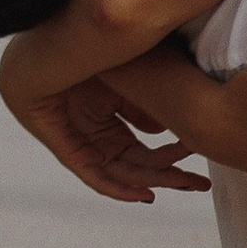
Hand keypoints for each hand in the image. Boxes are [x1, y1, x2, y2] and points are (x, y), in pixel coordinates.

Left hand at [5, 68, 210, 204]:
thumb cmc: (83, 63)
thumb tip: (165, 130)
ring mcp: (85, 149)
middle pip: (140, 168)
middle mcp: (99, 142)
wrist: (45, 53)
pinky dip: (119, 188)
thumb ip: (144, 109)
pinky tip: (142, 194)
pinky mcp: (68, 152)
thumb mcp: (126, 86)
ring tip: (184, 184)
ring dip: (155, 182)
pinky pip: (95, 177)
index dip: (173, 159)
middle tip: (201, 184)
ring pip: (124, 175)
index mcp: (111, 128)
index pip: (147, 153)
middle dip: (172, 176)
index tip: (200, 155)